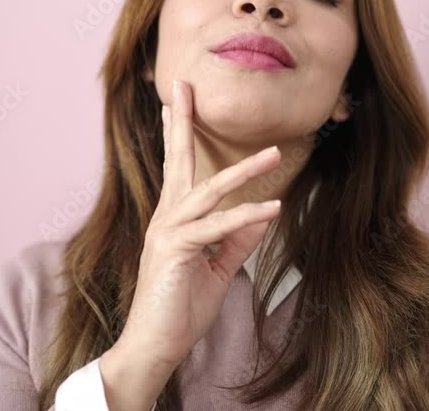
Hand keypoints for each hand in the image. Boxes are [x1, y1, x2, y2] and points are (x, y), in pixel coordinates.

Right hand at [116, 78, 282, 368]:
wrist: (154, 345)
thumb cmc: (180, 308)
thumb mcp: (218, 268)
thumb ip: (238, 239)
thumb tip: (263, 211)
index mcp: (174, 219)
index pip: (180, 169)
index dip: (181, 134)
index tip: (178, 102)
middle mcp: (166, 217)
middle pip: (177, 160)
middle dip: (183, 120)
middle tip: (183, 84)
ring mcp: (168, 232)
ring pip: (208, 190)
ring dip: (244, 169)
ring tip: (274, 151)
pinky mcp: (175, 250)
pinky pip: (218, 228)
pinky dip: (247, 216)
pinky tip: (271, 206)